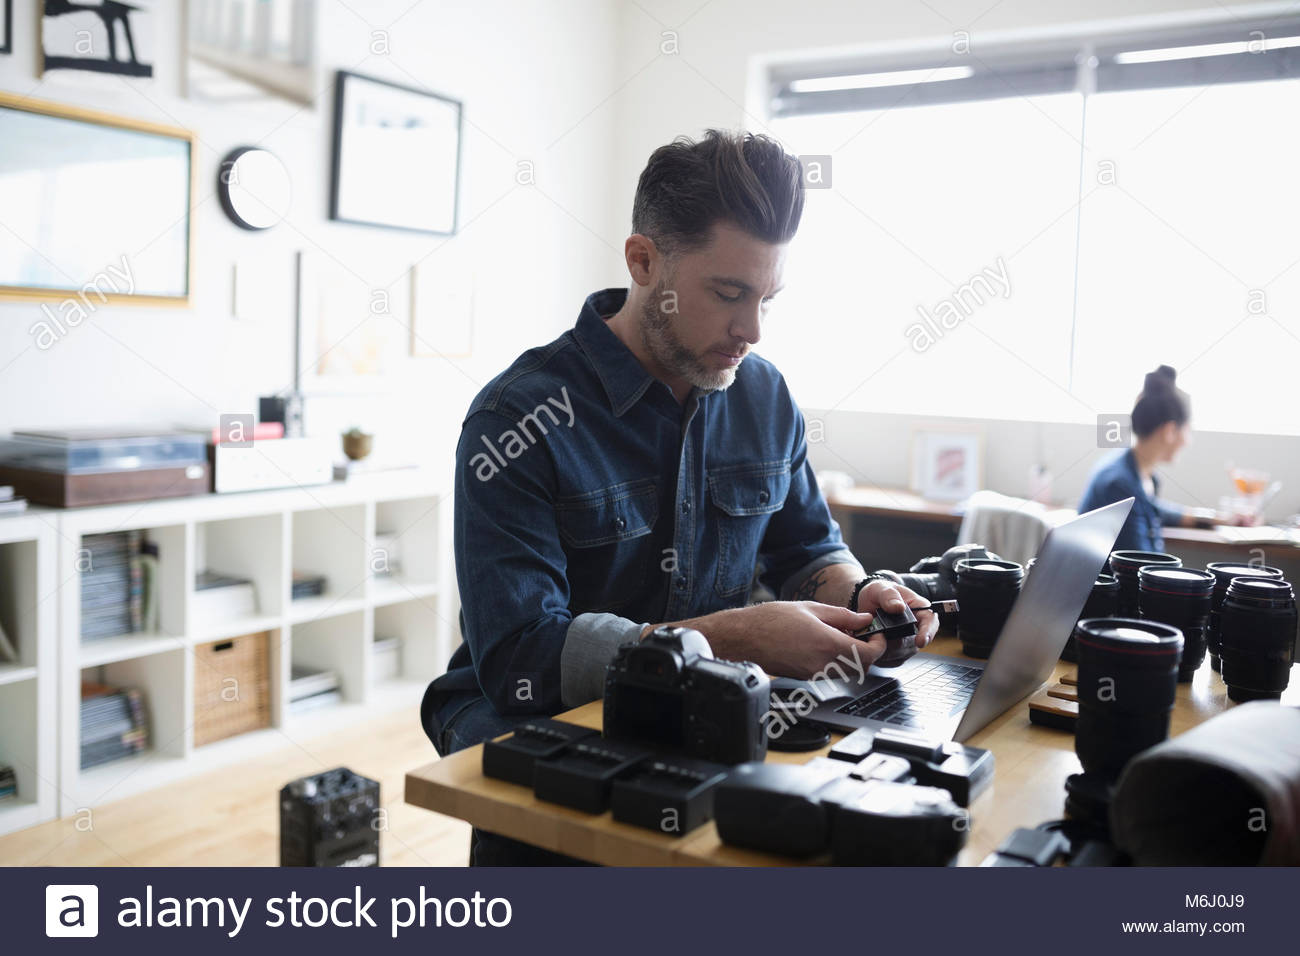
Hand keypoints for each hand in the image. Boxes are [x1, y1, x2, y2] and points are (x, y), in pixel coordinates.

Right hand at [686, 601, 884, 679]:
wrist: (743, 639)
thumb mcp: (811, 608)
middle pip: (863, 667)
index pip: (870, 654)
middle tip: (864, 634)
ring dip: (854, 658)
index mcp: (828, 644)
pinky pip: (831, 672)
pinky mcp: (806, 677)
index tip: (878, 634)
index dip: (880, 644)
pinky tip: (827, 644)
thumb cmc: (770, 621)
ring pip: (848, 672)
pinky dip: (838, 661)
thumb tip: (864, 618)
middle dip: (869, 652)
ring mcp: (815, 674)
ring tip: (844, 637)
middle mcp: (824, 664)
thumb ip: (842, 616)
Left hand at [854, 579, 940, 647]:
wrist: (866, 604)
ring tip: (872, 636)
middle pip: (913, 643)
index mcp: (919, 610)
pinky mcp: (896, 654)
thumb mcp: (880, 588)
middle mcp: (917, 629)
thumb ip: (888, 595)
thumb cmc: (878, 593)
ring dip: (885, 649)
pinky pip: (890, 661)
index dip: (928, 633)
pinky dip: (879, 655)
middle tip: (878, 634)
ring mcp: (907, 643)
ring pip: (901, 654)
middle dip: (896, 642)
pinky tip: (871, 644)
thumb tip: (898, 607)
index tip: (920, 641)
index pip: (931, 623)